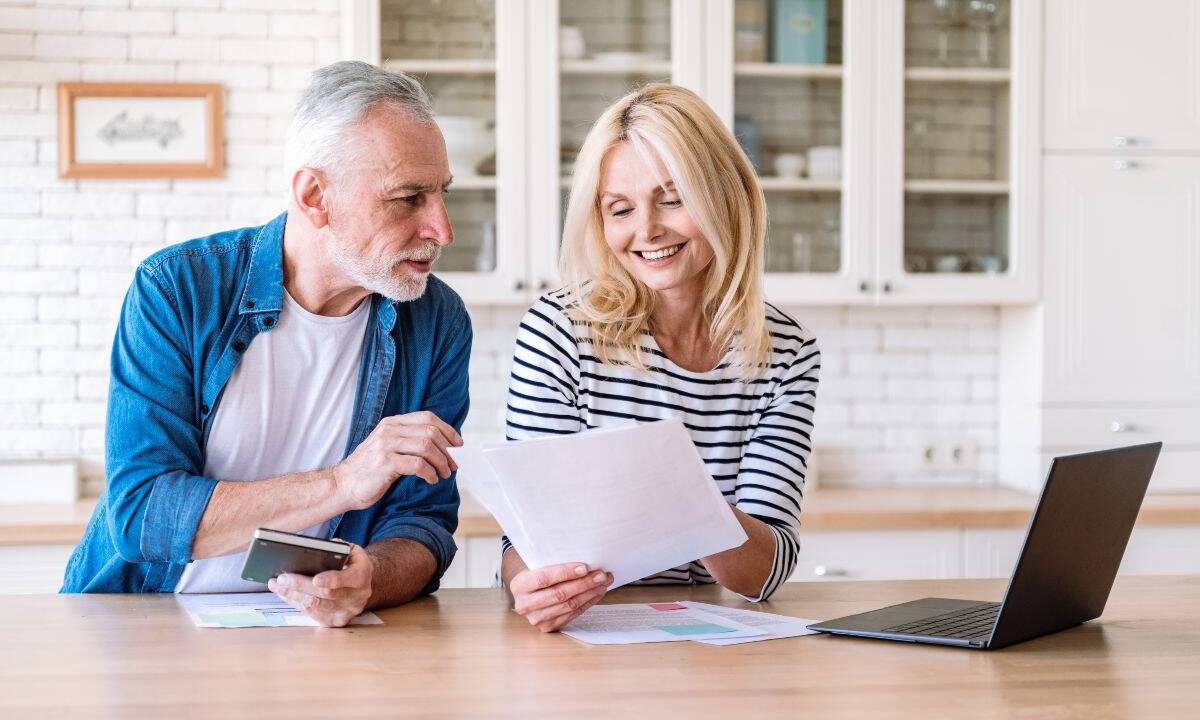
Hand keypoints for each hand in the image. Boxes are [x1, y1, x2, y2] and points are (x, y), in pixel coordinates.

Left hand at [268, 543, 373, 627]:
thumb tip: (314, 550)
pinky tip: (285, 594)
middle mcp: (357, 597)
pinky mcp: (335, 622)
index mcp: (362, 575)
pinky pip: (312, 614)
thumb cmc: (351, 563)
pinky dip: (296, 603)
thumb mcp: (351, 550)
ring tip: (277, 585)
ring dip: (293, 595)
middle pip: (326, 594)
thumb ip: (337, 549)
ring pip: (316, 606)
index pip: (350, 579)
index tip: (315, 579)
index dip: (332, 580)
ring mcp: (346, 612)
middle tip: (282, 578)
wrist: (362, 584)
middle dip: (301, 586)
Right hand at [333, 411, 463, 510]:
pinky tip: (431, 479)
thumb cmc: (368, 470)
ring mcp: (386, 445)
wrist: (341, 485)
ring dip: (441, 462)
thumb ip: (408, 440)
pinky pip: (418, 465)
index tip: (457, 444)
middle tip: (453, 464)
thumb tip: (441, 445)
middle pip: (430, 431)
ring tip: (444, 474)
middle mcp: (389, 430)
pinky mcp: (385, 463)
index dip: (447, 430)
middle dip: (447, 449)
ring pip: (427, 446)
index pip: (427, 417)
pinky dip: (430, 473)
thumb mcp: (387, 447)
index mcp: (392, 423)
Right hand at [509, 562, 611, 632]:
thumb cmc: (536, 572)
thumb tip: (585, 558)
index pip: (544, 578)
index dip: (565, 573)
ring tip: (603, 582)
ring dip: (590, 593)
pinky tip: (597, 593)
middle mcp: (525, 604)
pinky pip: (572, 614)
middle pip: (559, 594)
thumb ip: (553, 561)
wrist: (528, 592)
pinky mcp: (548, 627)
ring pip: (568, 605)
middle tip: (602, 575)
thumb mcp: (537, 564)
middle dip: (584, 584)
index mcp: (519, 585)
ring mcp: (536, 618)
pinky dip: (587, 603)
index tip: (585, 567)